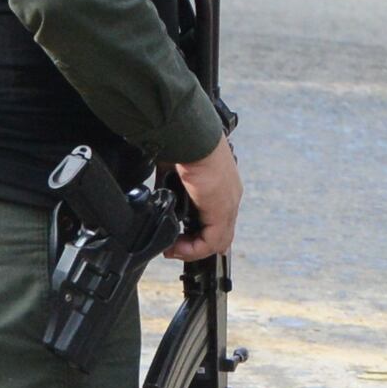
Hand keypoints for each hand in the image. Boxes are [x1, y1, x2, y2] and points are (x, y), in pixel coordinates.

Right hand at [165, 134, 243, 262]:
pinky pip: (212, 241)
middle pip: (219, 231)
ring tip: (173, 250)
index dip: (196, 231)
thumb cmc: (181, 144)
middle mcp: (229, 194)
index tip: (175, 236)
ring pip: (218, 239)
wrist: (189, 137)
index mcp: (219, 183)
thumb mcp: (175, 169)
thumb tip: (158, 193)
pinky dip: (193, 249)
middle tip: (173, 248)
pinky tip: (177, 247)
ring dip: (193, 249)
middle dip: (194, 244)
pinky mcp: (222, 210)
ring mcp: (228, 203)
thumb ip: (170, 184)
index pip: (215, 216)